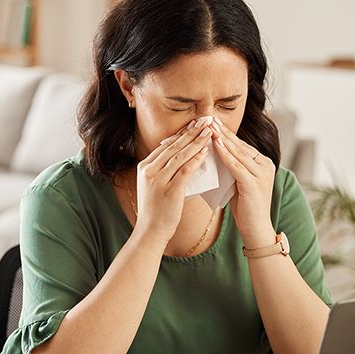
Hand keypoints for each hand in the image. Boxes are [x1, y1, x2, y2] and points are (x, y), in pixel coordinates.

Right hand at [132, 118, 213, 242]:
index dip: (182, 133)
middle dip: (191, 132)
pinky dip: (196, 159)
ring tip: (209, 131)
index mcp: (144, 167)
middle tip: (205, 119)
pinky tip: (206, 151)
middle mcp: (149, 171)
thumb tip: (184, 158)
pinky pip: (184, 171)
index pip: (166, 145)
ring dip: (196, 141)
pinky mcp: (169, 191)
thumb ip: (166, 171)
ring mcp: (157, 180)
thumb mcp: (156, 186)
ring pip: (179, 155)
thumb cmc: (156, 211)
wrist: (150, 233)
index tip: (195, 123)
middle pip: (173, 146)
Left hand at [210, 117, 276, 248]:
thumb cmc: (245, 208)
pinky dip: (224, 154)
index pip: (240, 144)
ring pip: (237, 153)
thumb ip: (232, 167)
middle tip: (208, 117)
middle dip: (222, 131)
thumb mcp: (238, 182)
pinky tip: (214, 145)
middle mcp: (265, 165)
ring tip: (208, 126)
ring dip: (221, 139)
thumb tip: (214, 152)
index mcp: (262, 163)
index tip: (211, 122)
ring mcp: (261, 174)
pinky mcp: (253, 183)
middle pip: (239, 145)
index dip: (225, 133)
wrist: (256, 230)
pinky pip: (236, 165)